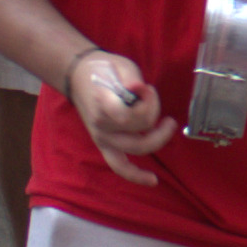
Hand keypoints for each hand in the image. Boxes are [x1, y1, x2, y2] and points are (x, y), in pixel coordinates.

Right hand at [68, 48, 179, 175]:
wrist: (79, 77)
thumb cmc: (103, 70)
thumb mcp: (119, 65)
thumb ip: (131, 76)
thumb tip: (138, 87)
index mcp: (103, 105)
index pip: (130, 115)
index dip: (146, 101)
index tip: (145, 87)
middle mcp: (102, 126)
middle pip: (140, 130)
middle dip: (155, 113)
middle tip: (155, 96)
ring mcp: (103, 139)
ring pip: (137, 147)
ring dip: (156, 137)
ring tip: (167, 124)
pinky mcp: (105, 145)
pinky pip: (120, 166)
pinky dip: (135, 175)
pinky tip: (153, 181)